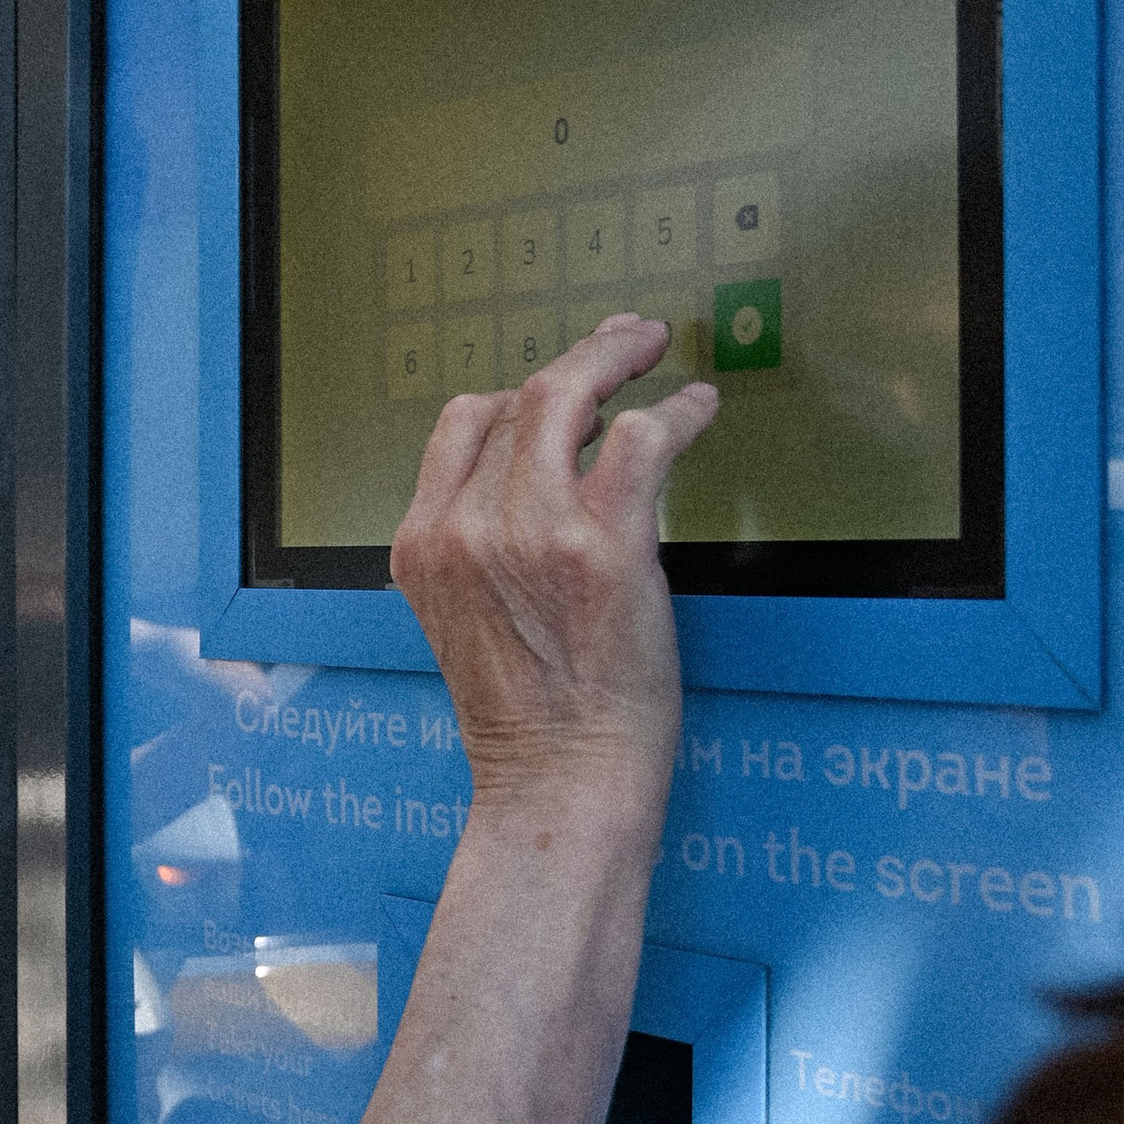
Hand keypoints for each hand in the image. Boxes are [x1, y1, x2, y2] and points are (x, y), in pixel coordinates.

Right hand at [390, 313, 717, 808]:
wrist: (558, 783)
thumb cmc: (528, 723)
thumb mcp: (466, 622)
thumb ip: (481, 551)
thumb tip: (538, 491)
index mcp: (423, 544)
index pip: (462, 426)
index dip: (516, 396)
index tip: (560, 391)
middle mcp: (467, 527)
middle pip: (519, 401)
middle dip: (577, 359)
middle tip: (622, 340)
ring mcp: (533, 531)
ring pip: (570, 398)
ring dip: (618, 358)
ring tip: (654, 349)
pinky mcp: (605, 545)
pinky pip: (642, 440)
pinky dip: (677, 412)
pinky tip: (700, 410)